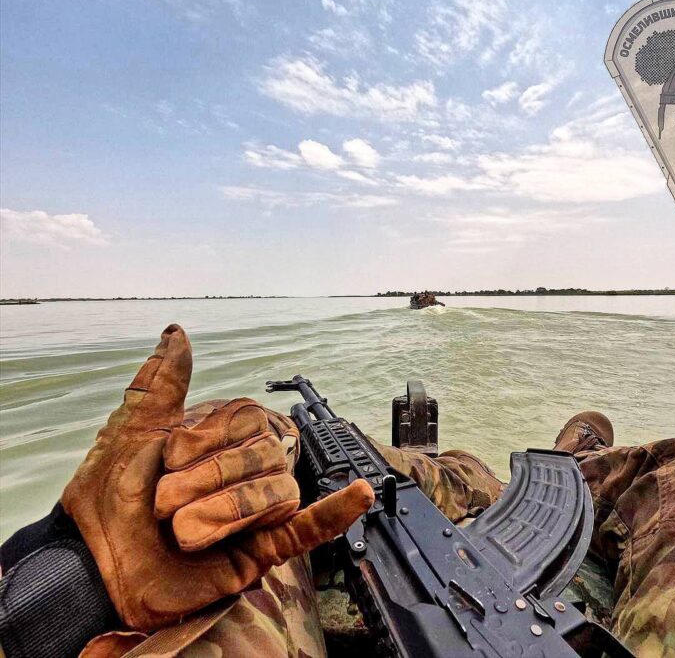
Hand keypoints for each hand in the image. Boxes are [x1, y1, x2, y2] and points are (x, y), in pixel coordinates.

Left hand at [62, 324, 372, 630]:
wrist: (92, 566)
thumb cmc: (107, 499)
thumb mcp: (133, 431)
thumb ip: (162, 383)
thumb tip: (177, 331)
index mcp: (220, 440)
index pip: (247, 420)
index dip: (210, 436)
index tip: (170, 454)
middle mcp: (243, 470)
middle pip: (263, 455)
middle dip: (209, 479)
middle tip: (166, 502)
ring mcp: (255, 509)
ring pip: (278, 491)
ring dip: (231, 509)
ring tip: (186, 530)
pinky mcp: (261, 549)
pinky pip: (308, 528)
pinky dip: (337, 512)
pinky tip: (360, 494)